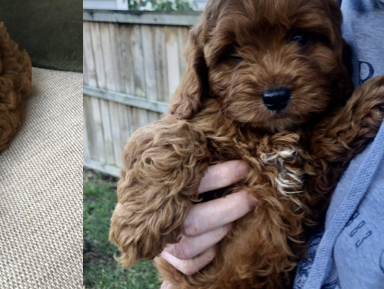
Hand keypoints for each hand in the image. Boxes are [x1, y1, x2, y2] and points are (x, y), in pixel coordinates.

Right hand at [159, 160, 253, 285]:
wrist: (149, 214)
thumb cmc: (174, 184)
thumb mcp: (181, 168)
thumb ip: (194, 158)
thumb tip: (216, 135)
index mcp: (154, 191)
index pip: (187, 184)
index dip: (217, 176)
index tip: (243, 167)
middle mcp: (156, 222)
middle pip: (192, 222)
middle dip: (227, 209)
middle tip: (251, 196)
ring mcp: (163, 245)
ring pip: (190, 246)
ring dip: (220, 230)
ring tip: (238, 216)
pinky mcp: (172, 264)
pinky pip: (191, 265)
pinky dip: (209, 254)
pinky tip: (221, 240)